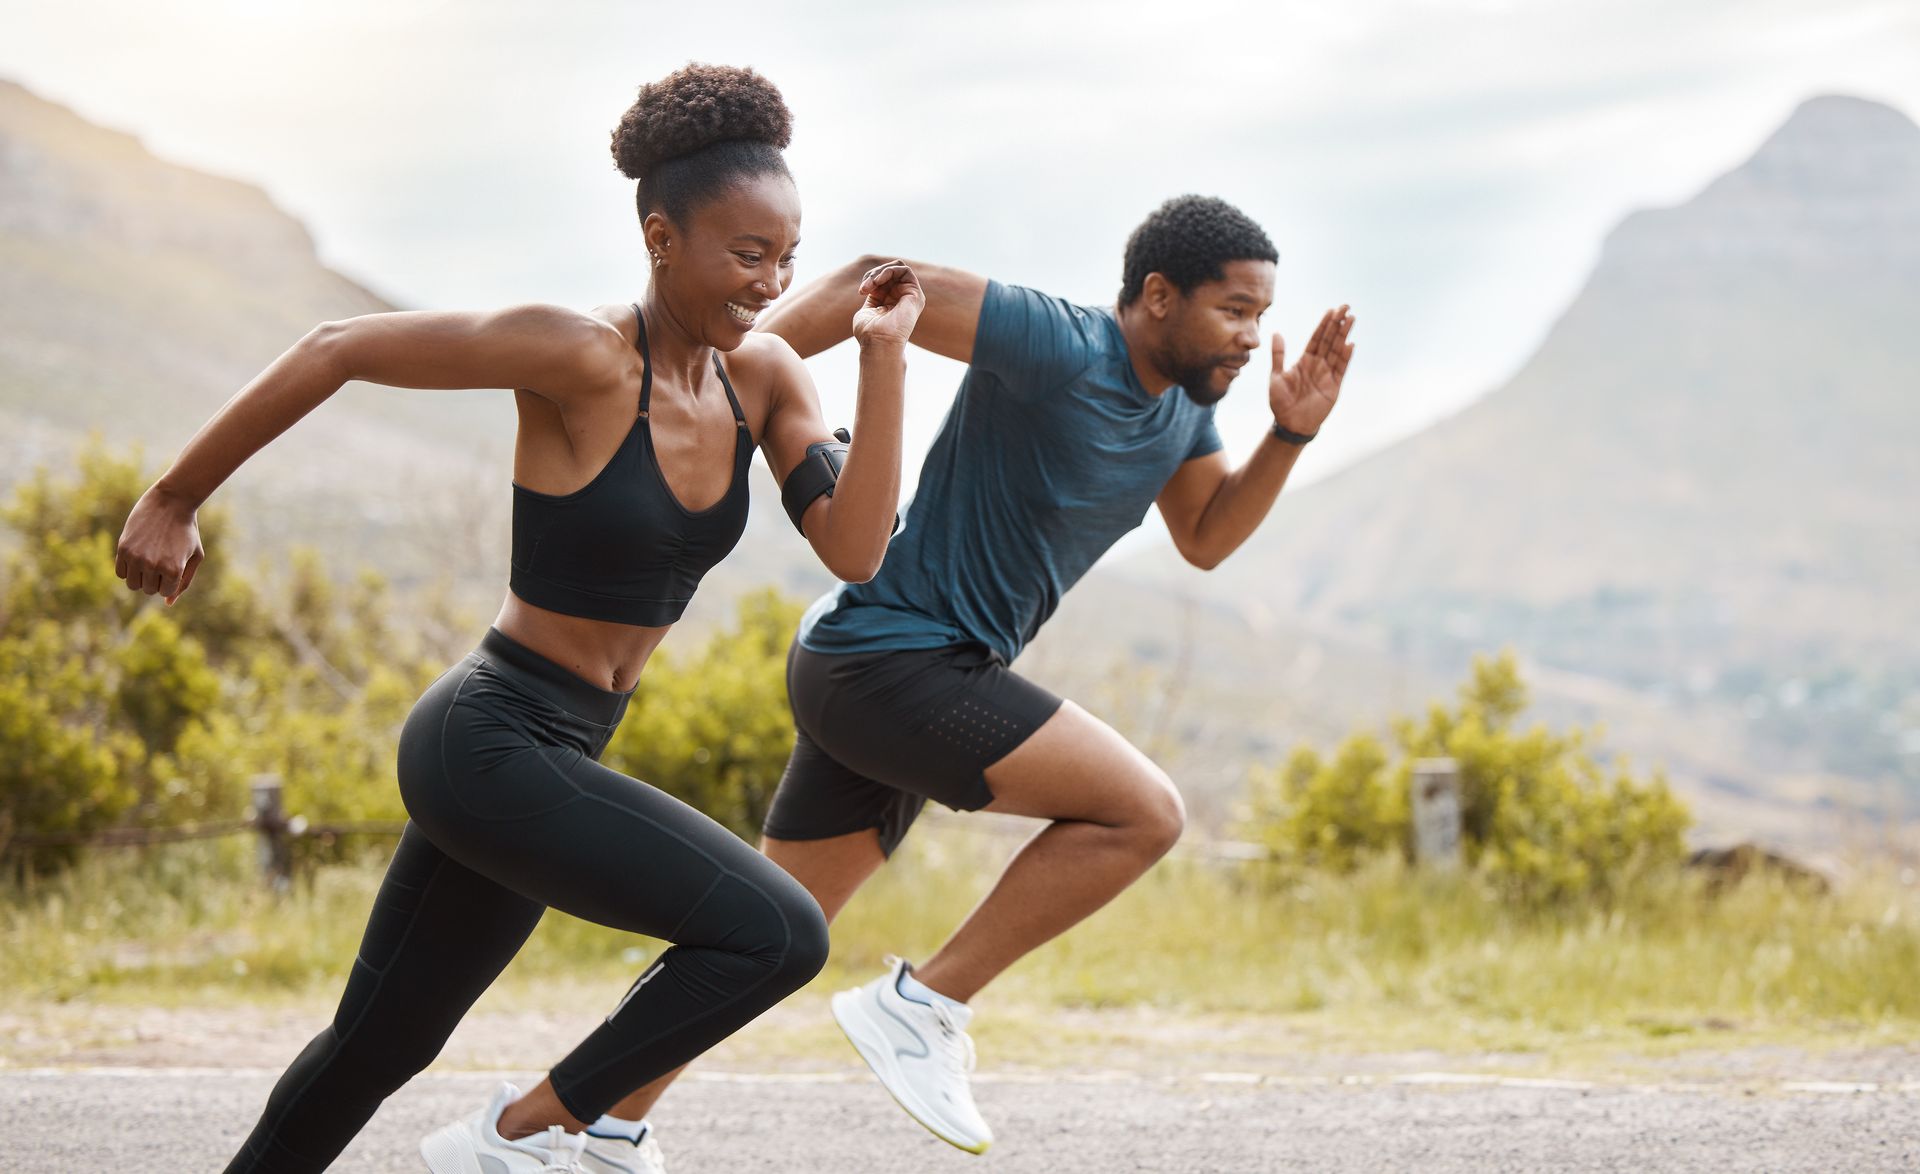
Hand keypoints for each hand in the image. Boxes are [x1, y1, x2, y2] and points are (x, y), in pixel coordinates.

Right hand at [115, 484, 204, 604]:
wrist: (171, 502)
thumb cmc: (186, 531)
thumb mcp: (194, 557)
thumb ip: (183, 582)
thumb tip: (168, 603)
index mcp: (174, 570)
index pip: (165, 592)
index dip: (169, 580)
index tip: (173, 564)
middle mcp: (154, 566)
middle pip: (148, 590)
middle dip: (155, 579)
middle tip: (161, 559)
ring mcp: (137, 558)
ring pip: (132, 584)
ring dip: (140, 576)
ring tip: (149, 558)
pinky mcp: (123, 548)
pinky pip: (120, 573)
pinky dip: (127, 568)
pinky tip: (138, 554)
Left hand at [850, 261, 924, 349]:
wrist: (878, 343)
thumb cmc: (869, 334)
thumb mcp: (867, 310)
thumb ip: (873, 295)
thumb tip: (871, 286)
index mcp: (891, 302)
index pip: (883, 279)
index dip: (870, 279)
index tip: (862, 291)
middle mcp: (902, 298)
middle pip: (890, 271)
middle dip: (874, 274)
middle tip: (865, 287)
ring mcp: (910, 296)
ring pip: (898, 268)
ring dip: (880, 272)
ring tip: (871, 284)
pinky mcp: (916, 294)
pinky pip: (905, 270)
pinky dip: (889, 271)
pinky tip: (879, 281)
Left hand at [1269, 304, 1355, 436]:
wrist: (1289, 424)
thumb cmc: (1281, 402)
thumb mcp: (1275, 376)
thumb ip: (1278, 355)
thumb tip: (1276, 333)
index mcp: (1305, 360)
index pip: (1317, 338)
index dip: (1324, 324)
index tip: (1331, 310)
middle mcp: (1318, 365)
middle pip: (1330, 340)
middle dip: (1337, 324)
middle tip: (1345, 307)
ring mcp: (1327, 374)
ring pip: (1337, 350)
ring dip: (1344, 335)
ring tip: (1351, 319)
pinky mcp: (1334, 386)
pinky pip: (1341, 369)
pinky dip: (1345, 357)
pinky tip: (1350, 344)